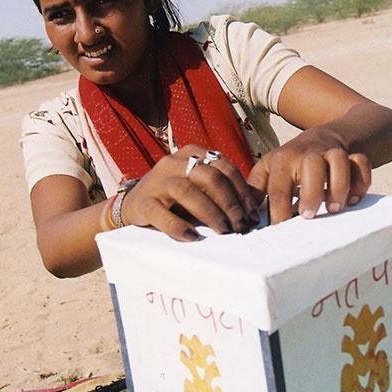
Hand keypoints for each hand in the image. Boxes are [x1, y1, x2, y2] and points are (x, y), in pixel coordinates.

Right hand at [125, 145, 259, 240]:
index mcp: (192, 154)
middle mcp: (173, 162)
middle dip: (231, 203)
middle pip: (211, 177)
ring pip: (188, 191)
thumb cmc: (176, 199)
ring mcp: (156, 181)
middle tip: (241, 225)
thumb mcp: (201, 188)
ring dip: (211, 213)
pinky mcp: (142, 202)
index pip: (226, 168)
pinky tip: (193, 237)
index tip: (253, 214)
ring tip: (224, 231)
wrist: (133, 207)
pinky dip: (179, 227)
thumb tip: (257, 204)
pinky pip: (161, 214)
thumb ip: (224, 189)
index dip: (243, 192)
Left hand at [247, 127, 371, 223]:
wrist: (323, 135)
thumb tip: (245, 216)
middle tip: (309, 216)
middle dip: (312, 194)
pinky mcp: (352, 154)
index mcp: (282, 160)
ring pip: (340, 161)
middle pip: (312, 167)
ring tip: (334, 209)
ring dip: (340, 187)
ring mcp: (332, 151)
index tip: (281, 228)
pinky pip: (362, 162)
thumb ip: (256, 190)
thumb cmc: (291, 161)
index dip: (279, 210)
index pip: (278, 188)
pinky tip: (354, 198)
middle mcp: (308, 153)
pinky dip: (361, 181)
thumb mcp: (269, 168)